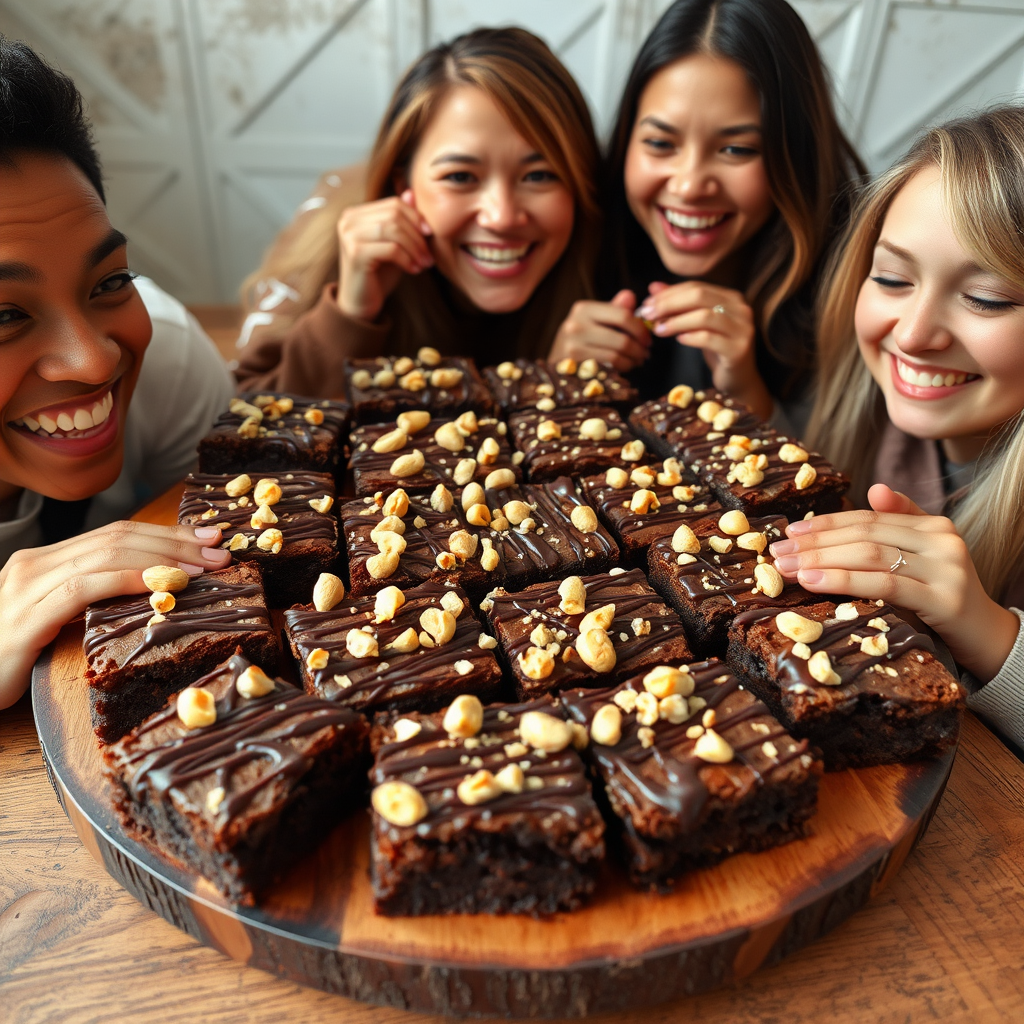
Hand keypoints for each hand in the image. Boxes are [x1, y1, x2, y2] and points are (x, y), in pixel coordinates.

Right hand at [0, 521, 232, 709]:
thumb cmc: (15, 659)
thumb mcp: (58, 621)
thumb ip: (94, 599)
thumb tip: (159, 588)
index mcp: (44, 561)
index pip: (115, 535)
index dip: (166, 533)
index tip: (208, 537)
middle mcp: (34, 565)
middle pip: (117, 539)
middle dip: (175, 543)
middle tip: (219, 551)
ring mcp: (27, 588)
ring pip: (106, 556)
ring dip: (163, 560)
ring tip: (202, 570)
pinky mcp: (26, 618)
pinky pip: (84, 589)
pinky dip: (127, 581)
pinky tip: (160, 585)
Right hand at [336, 190, 433, 319]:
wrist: (361, 303)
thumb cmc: (379, 273)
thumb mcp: (394, 243)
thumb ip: (400, 220)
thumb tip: (411, 192)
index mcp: (356, 214)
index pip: (394, 204)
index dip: (415, 217)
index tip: (429, 235)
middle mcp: (349, 221)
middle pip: (394, 215)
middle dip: (417, 235)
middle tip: (429, 255)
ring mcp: (349, 235)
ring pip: (393, 229)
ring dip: (414, 248)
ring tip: (424, 263)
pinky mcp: (355, 253)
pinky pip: (391, 249)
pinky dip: (407, 259)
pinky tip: (413, 270)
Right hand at [550, 289, 650, 371]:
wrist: (556, 362)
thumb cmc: (580, 340)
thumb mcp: (595, 320)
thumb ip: (614, 309)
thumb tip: (630, 296)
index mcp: (583, 309)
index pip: (622, 316)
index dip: (640, 329)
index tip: (647, 339)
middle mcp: (575, 324)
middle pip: (622, 338)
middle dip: (639, 349)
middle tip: (645, 354)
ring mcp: (573, 345)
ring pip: (616, 354)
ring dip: (633, 360)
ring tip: (637, 361)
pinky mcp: (574, 364)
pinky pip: (608, 366)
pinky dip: (622, 368)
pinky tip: (625, 367)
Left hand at [637, 281, 770, 417]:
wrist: (738, 378)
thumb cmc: (716, 348)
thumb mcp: (696, 324)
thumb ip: (678, 304)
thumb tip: (653, 287)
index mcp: (731, 297)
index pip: (696, 287)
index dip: (669, 293)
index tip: (647, 305)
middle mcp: (741, 309)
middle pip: (699, 296)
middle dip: (669, 304)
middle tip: (647, 315)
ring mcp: (742, 329)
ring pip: (704, 316)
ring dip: (676, 322)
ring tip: (658, 330)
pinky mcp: (738, 349)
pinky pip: (709, 339)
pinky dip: (690, 337)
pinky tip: (678, 340)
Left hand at [768, 484, 1018, 680]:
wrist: (985, 637)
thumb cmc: (939, 598)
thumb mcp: (919, 560)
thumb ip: (897, 526)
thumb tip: (873, 490)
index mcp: (934, 526)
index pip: (870, 518)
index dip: (827, 523)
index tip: (790, 532)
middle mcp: (943, 540)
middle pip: (866, 535)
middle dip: (816, 543)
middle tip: (778, 553)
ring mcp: (946, 569)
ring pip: (870, 556)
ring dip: (821, 560)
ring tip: (788, 568)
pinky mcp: (944, 599)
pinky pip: (883, 585)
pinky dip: (843, 580)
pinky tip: (813, 581)